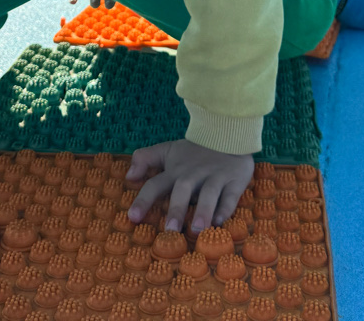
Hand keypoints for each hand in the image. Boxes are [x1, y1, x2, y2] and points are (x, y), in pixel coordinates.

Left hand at [126, 139, 253, 232]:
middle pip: (183, 189)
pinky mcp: (234, 181)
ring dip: (203, 211)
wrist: (228, 133)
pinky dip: (226, 208)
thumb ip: (146, 159)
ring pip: (209, 193)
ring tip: (197, 229)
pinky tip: (220, 221)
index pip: (156, 184)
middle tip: (171, 230)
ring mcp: (215, 177)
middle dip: (177, 208)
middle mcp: (193, 175)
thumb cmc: (195, 151)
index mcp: (175, 170)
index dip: (144, 200)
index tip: (132, 217)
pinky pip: (230, 196)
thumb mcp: (168, 150)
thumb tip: (128, 177)